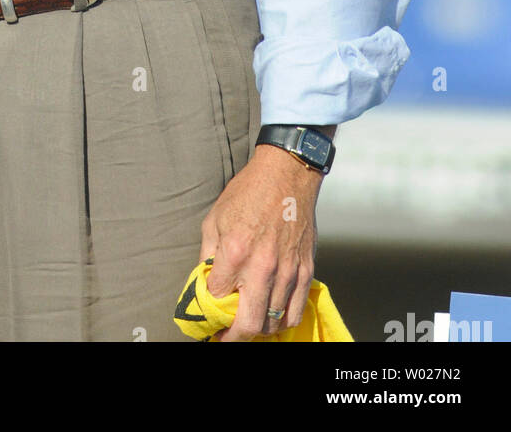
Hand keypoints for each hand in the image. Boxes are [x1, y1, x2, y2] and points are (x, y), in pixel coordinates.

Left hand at [198, 144, 322, 340]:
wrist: (286, 174)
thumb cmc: (248, 192)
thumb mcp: (215, 218)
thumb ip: (209, 254)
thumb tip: (205, 282)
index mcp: (235, 252)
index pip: (218, 299)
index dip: (209, 314)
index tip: (206, 321)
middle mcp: (262, 267)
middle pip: (249, 324)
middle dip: (234, 337)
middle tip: (225, 336)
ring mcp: (287, 271)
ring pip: (274, 323)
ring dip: (259, 329)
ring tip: (248, 324)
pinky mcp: (305, 270)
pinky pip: (295, 311)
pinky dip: (283, 321)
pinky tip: (272, 316)